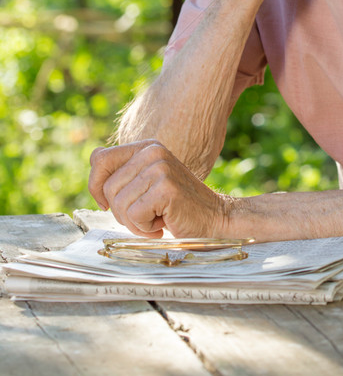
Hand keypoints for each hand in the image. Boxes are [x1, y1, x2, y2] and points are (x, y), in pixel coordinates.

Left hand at [88, 140, 229, 237]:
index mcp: (146, 147)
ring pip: (119, 204)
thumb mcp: (147, 182)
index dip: (96, 186)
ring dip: (135, 222)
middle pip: (108, 188)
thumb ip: (124, 172)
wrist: (214, 218)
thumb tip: (95, 163)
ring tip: (157, 217)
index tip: (109, 203)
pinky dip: (146, 228)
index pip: (100, 159)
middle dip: (122, 212)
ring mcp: (160, 168)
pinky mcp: (166, 187)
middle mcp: (152, 152)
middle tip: (146, 214)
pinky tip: (164, 221)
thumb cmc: (175, 206)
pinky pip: (134, 215)